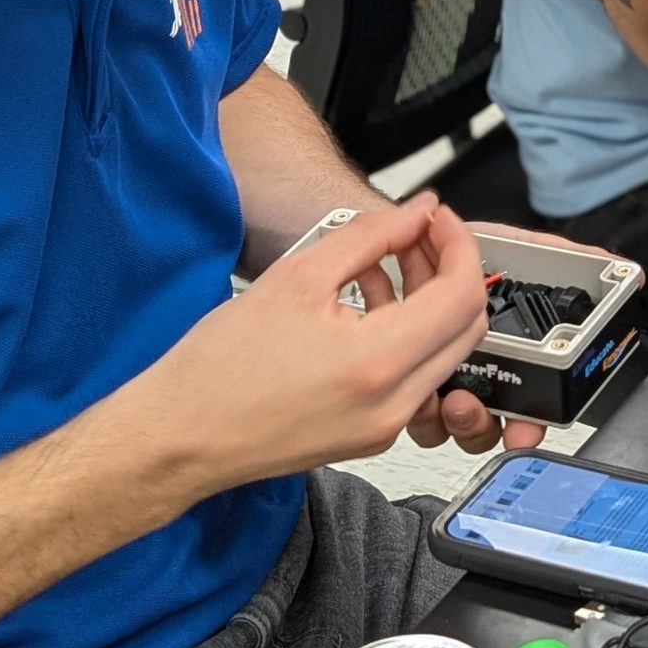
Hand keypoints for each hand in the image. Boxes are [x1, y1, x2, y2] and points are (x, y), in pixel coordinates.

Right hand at [122, 193, 493, 494]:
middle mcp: (394, 403)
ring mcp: (386, 426)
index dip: (459, 244)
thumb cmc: (220, 367)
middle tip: (416, 236)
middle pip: (466, 325)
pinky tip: (365, 302)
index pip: (462, 293)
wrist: (181, 435)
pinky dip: (406, 333)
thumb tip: (418, 212)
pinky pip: (414, 376)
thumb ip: (370, 235)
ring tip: (381, 262)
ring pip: (443, 351)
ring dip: (428, 300)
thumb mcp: (298, 276)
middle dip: (449, 270)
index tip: (436, 219)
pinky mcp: (372, 434)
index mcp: (378, 362)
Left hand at [404, 222, 610, 457]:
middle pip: (490, 421)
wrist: (406, 232)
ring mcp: (440, 372)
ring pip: (450, 423)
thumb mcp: (524, 248)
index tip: (527, 428)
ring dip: (450, 416)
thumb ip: (575, 261)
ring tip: (448, 394)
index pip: (532, 399)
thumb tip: (628, 273)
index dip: (534, 420)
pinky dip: (414, 400)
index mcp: (510, 346)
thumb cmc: (459, 241)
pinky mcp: (407, 369)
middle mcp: (477, 365)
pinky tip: (416, 374)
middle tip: (474, 406)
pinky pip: (412, 408)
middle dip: (484, 425)